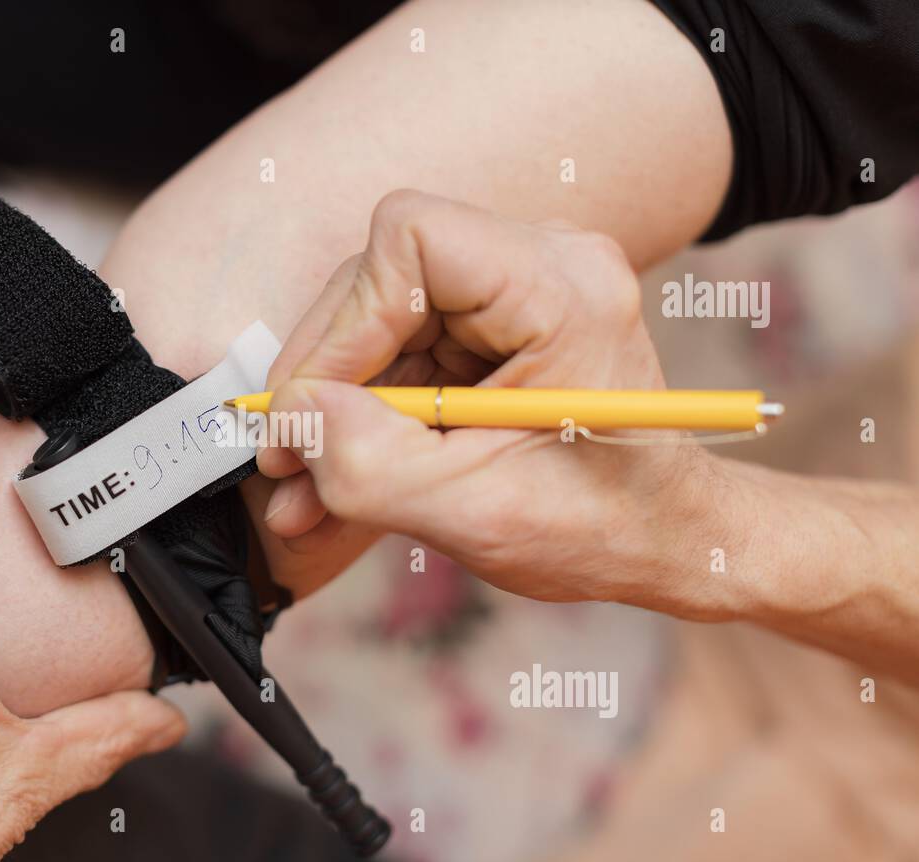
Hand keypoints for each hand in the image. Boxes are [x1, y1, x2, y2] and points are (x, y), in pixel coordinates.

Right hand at [257, 190, 718, 607]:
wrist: (657, 538)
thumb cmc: (596, 527)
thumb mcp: (470, 511)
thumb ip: (366, 463)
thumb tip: (289, 413)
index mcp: (563, 290)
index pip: (411, 240)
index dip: (344, 323)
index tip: (314, 411)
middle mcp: (544, 263)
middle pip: (383, 277)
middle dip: (327, 373)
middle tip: (286, 457)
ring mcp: (516, 287)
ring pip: (379, 318)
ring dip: (334, 405)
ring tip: (303, 491)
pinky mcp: (491, 321)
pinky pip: (399, 347)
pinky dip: (361, 413)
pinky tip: (331, 478)